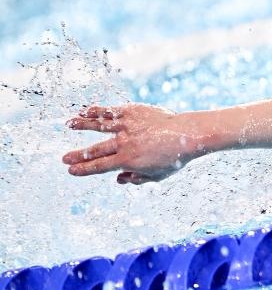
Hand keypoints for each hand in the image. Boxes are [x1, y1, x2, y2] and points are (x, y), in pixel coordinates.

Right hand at [63, 104, 203, 184]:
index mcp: (128, 160)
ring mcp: (128, 126)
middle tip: (64, 159)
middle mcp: (125, 143)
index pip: (100, 167)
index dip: (84, 170)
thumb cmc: (175, 157)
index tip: (71, 171)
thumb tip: (119, 179)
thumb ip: (136, 179)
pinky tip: (86, 110)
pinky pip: (111, 111)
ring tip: (69, 124)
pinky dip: (97, 111)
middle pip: (95, 150)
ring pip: (100, 125)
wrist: (189, 134)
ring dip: (82, 125)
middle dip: (78, 155)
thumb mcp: (157, 176)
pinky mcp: (133, 112)